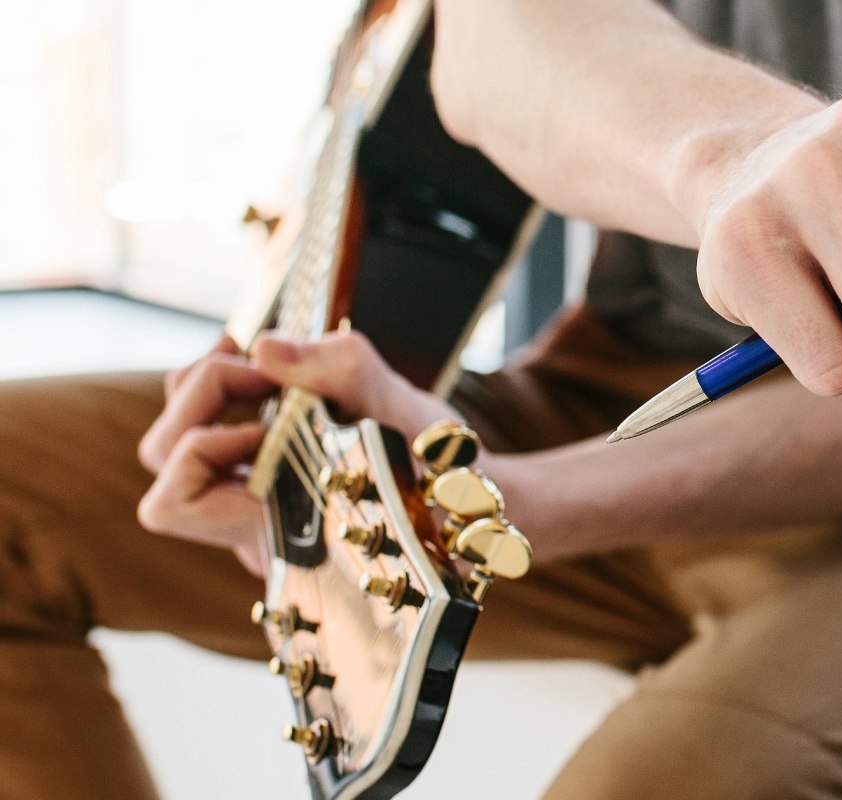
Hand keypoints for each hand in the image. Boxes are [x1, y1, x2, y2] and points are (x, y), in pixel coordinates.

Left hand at [136, 331, 457, 572]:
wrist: (467, 490)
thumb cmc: (438, 464)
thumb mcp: (398, 407)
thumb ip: (333, 368)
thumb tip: (266, 345)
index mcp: (270, 529)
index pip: (171, 503)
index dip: (202, 448)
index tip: (269, 419)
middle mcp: (249, 525)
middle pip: (162, 461)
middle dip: (198, 402)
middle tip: (257, 371)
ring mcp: (253, 500)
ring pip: (177, 442)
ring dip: (208, 391)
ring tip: (262, 364)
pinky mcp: (265, 471)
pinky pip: (211, 427)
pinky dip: (227, 390)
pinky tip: (269, 367)